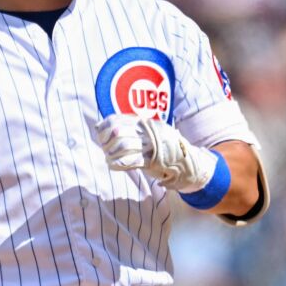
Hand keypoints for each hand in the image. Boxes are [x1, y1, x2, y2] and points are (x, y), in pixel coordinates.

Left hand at [94, 114, 217, 192]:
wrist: (184, 159)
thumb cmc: (162, 145)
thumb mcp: (147, 130)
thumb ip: (129, 127)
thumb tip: (101, 126)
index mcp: (144, 122)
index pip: (117, 120)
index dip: (105, 127)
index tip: (100, 133)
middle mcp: (146, 131)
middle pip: (118, 133)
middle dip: (106, 142)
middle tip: (104, 148)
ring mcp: (150, 145)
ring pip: (122, 147)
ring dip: (111, 154)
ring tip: (108, 158)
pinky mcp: (152, 160)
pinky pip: (130, 161)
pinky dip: (117, 164)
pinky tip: (113, 165)